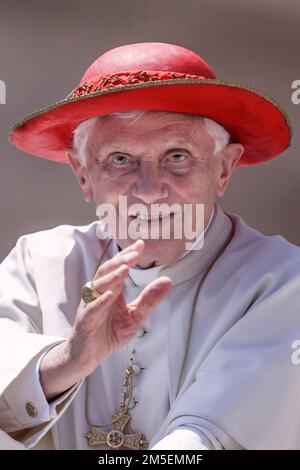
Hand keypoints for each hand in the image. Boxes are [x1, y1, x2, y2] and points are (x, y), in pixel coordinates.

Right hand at [40, 239, 171, 399]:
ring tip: (125, 268)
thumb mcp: (134, 316)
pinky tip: (110, 295)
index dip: (128, 256)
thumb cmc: (108, 333)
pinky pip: (91, 310)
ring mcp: (90, 307)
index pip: (118, 268)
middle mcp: (98, 294)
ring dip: (112, 277)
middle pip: (107, 272)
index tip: (141, 244)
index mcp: (110, 290)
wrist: (88, 356)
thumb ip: (149, 299)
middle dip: (120, 261)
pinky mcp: (85, 322)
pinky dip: (100, 302)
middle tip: (135, 252)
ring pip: (97, 287)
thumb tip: (167, 281)